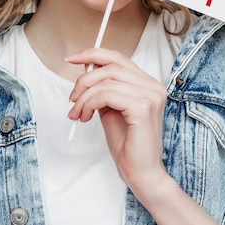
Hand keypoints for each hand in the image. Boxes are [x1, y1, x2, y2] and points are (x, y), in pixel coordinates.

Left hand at [66, 47, 167, 187]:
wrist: (140, 171)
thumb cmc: (127, 143)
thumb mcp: (110, 108)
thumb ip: (102, 88)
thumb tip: (86, 70)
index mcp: (147, 83)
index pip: (118, 58)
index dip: (93, 54)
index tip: (72, 58)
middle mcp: (152, 86)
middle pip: (110, 66)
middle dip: (84, 81)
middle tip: (72, 100)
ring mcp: (151, 95)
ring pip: (105, 81)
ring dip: (84, 97)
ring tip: (78, 114)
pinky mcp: (143, 107)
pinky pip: (106, 94)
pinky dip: (90, 104)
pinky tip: (86, 117)